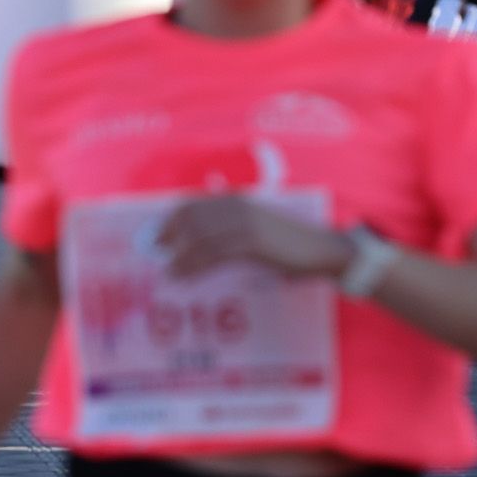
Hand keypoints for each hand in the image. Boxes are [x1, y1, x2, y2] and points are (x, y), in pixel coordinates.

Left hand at [156, 196, 354, 281]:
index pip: (193, 205)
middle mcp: (238, 207)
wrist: (321, 250)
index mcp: (236, 201)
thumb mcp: (255, 229)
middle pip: (191, 219)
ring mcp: (245, 223)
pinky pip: (214, 254)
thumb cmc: (287, 243)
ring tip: (167, 272)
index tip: (154, 236)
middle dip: (168, 236)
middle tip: (154, 255)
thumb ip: (228, 231)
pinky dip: (194, 265)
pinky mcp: (253, 242)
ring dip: (179, 256)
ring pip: (200, 238)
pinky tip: (183, 276)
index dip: (170, 220)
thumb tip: (197, 244)